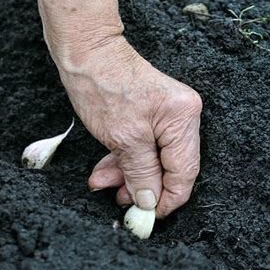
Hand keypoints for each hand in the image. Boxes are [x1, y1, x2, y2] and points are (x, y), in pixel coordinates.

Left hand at [58, 37, 201, 216]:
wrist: (85, 53)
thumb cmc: (102, 87)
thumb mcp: (123, 138)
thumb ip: (141, 173)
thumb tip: (150, 201)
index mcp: (183, 118)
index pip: (184, 172)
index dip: (168, 199)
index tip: (149, 216)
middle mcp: (181, 116)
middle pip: (168, 166)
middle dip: (142, 186)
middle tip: (121, 202)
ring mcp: (166, 114)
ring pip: (152, 158)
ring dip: (128, 175)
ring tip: (103, 184)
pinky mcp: (149, 114)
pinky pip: (141, 146)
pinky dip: (123, 160)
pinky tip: (105, 171)